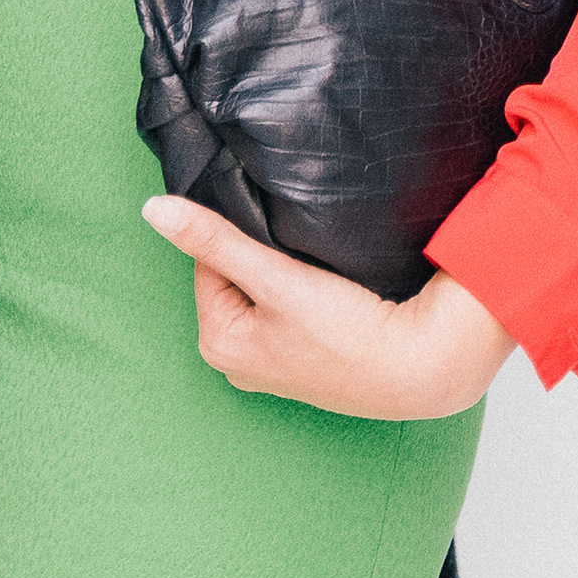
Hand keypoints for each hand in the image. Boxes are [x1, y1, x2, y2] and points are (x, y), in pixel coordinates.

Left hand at [140, 195, 514, 421]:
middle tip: (303, 263)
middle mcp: (236, 363)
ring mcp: (272, 366)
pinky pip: (289, 311)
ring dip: (285, 277)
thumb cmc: (350, 333)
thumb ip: (215, 240)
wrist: (424, 367)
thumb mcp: (276, 279)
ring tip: (320, 279)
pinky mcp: (305, 364)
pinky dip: (304, 297)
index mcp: (217, 344)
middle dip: (262, 260)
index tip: (278, 240)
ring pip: (265, 292)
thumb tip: (152, 209)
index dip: (243, 239)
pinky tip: (330, 296)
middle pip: (236, 277)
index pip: (209, 261)